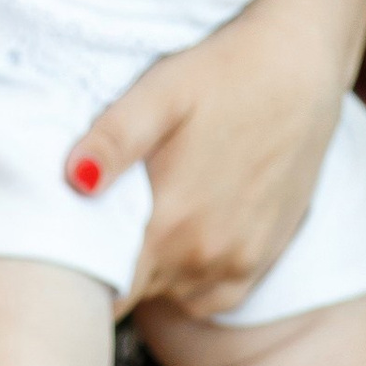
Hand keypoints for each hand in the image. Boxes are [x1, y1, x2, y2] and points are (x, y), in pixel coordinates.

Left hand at [71, 0, 352, 323]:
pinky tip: (181, 239)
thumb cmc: (224, 72)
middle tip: (96, 224)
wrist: (301, 66)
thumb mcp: (161, 92)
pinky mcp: (262, 257)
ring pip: (169, 296)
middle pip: (134, 292)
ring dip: (150, 274)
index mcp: (169, 223)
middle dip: (109, 268)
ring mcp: (238, 261)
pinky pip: (211, 298)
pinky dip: (189, 282)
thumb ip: (115, 140)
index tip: (63, 247)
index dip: (77, 272)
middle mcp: (204, 256)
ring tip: (140, 224)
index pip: (104, 288)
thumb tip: (72, 180)